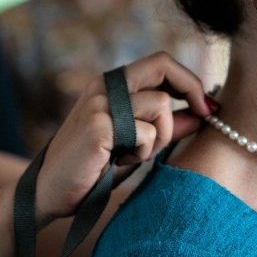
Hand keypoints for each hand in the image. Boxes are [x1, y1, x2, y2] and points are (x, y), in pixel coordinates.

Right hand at [34, 52, 211, 224]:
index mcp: (112, 85)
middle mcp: (104, 86)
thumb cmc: (93, 169)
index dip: (189, 81)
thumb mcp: (136, 145)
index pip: (160, 63)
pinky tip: (119, 162)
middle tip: (206, 114)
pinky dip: (143, 153)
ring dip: (160, 137)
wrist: (49, 193)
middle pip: (162, 65)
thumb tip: (202, 114)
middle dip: (192, 88)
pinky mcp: (98, 126)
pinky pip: (147, 134)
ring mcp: (100, 104)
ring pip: (160, 105)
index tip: (207, 107)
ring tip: (135, 155)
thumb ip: (166, 127)